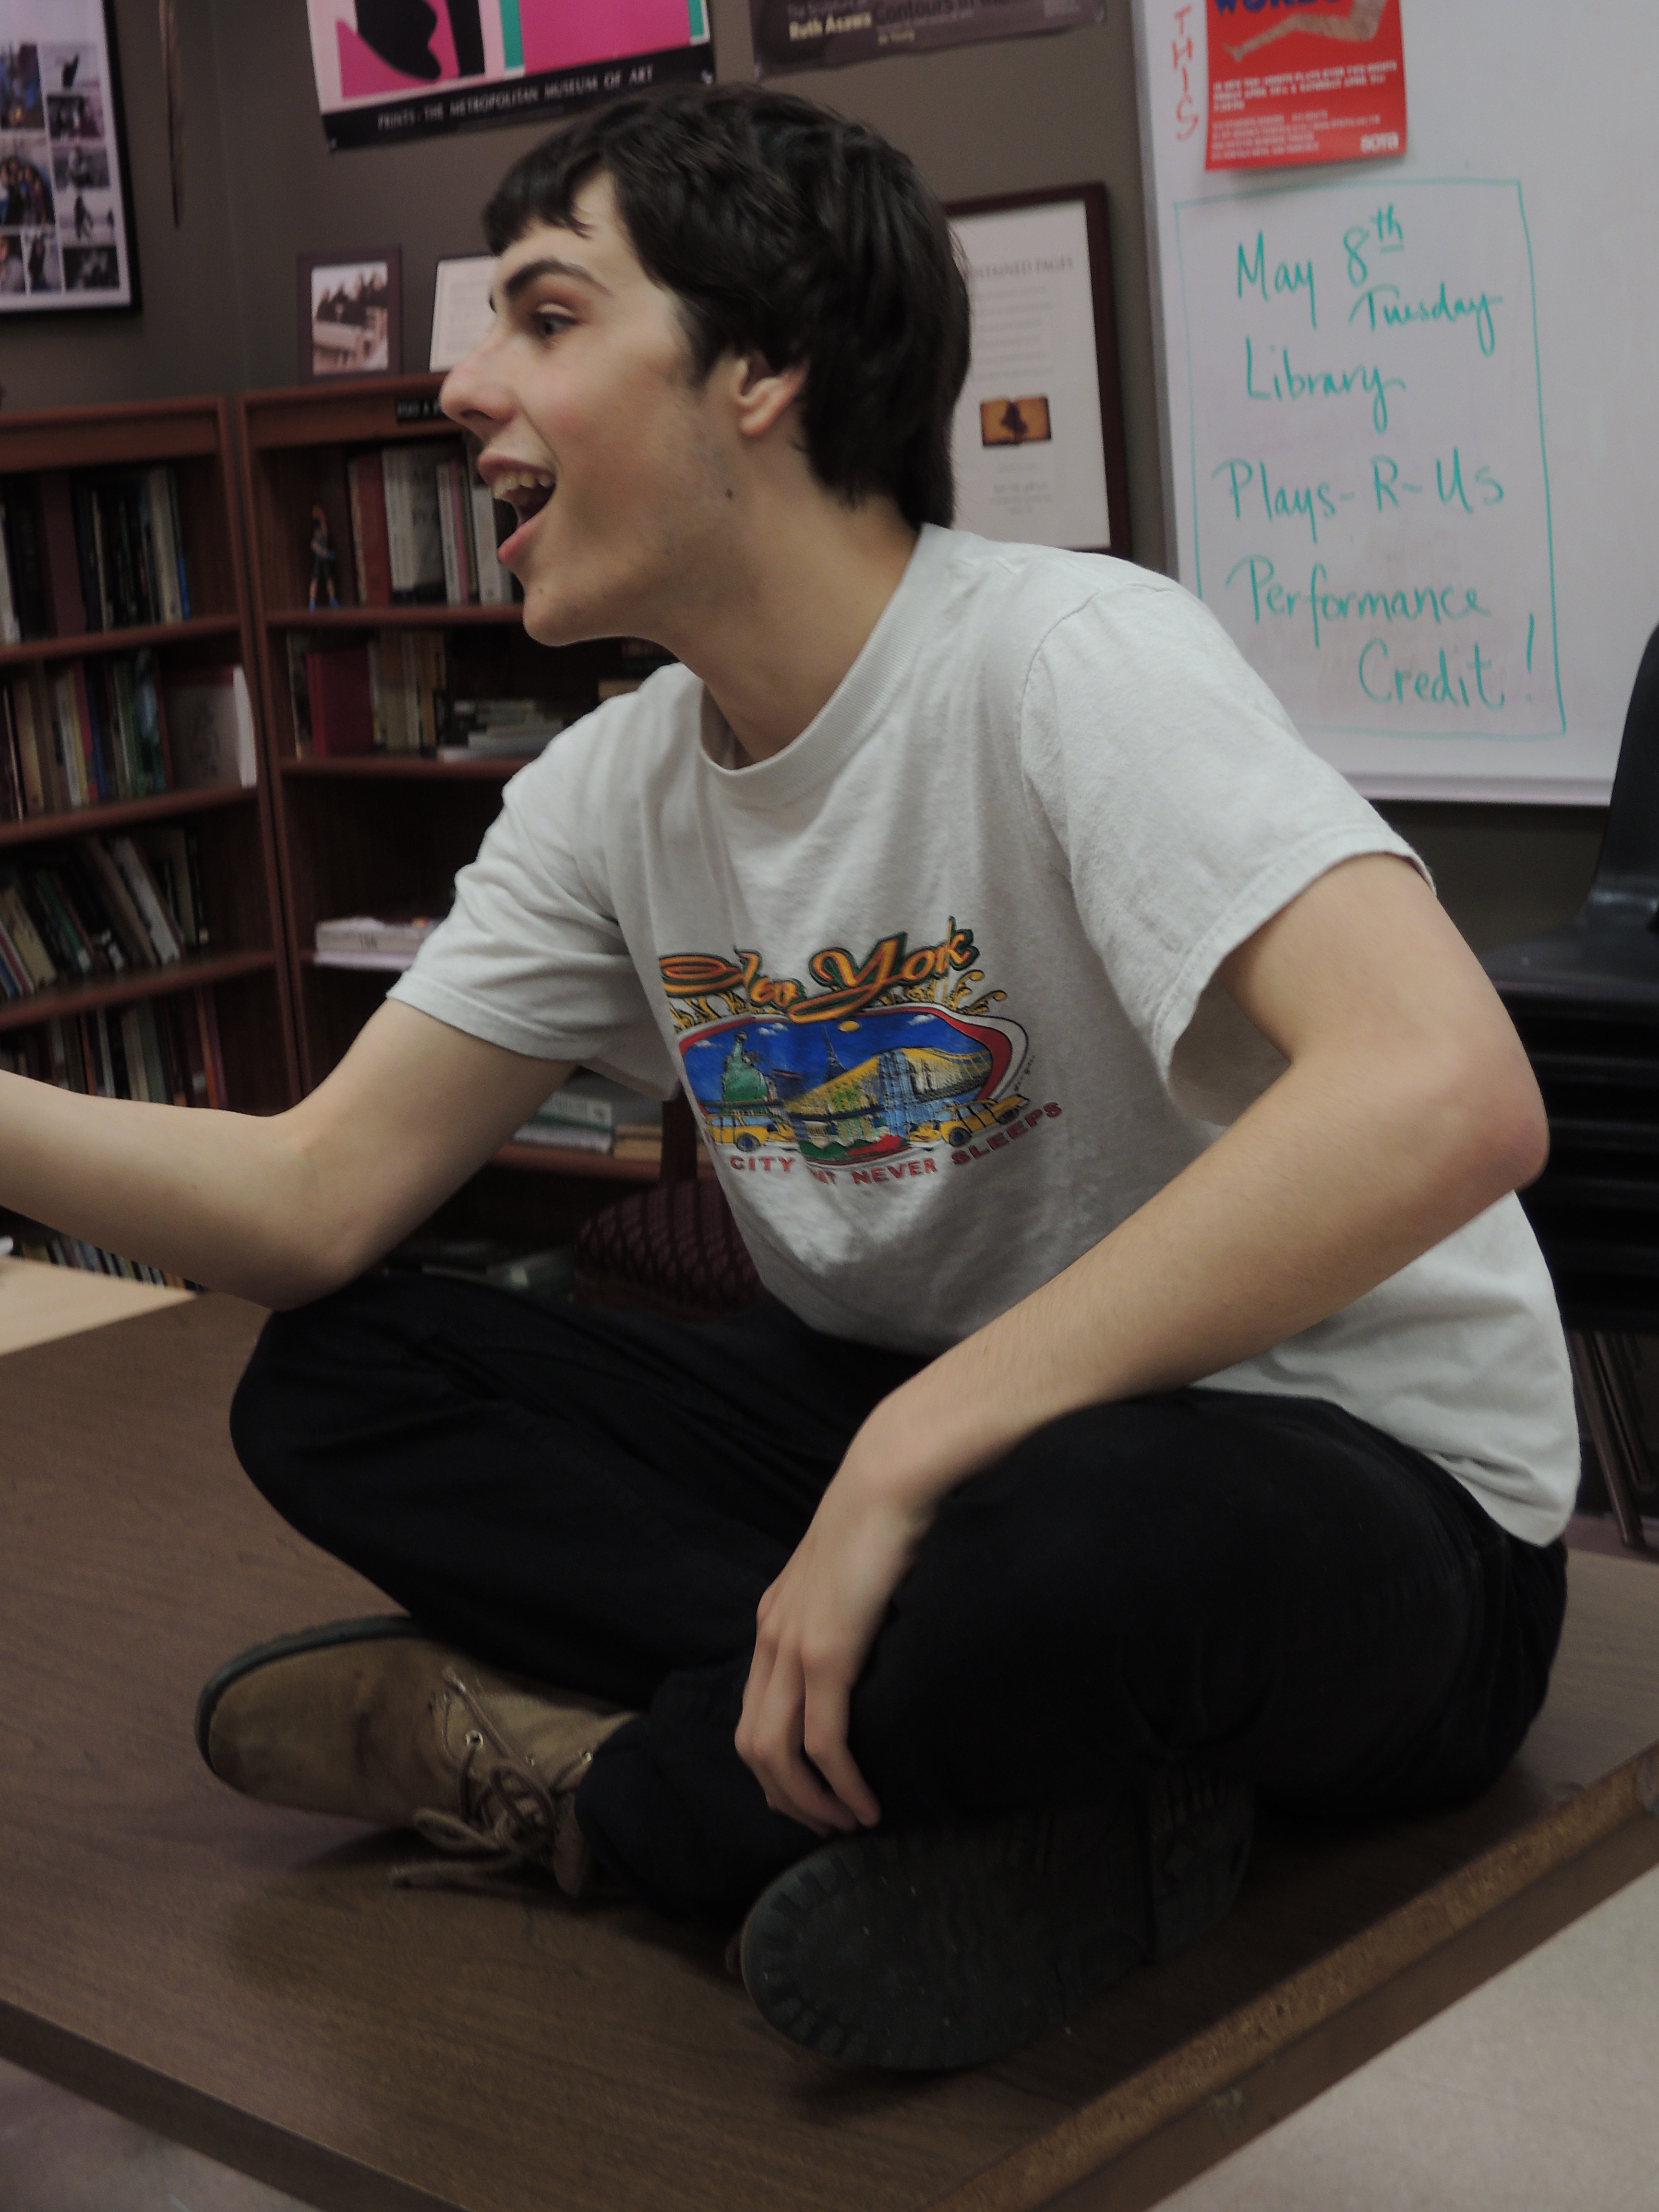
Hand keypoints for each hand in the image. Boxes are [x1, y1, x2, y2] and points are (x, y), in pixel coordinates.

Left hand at [736, 1455, 935, 1835]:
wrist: (892, 1475)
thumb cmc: (888, 1515)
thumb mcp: (854, 1572)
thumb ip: (849, 1608)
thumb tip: (875, 1637)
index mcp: (776, 1618)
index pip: (755, 1711)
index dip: (777, 1765)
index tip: (813, 1794)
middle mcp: (772, 1636)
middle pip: (753, 1745)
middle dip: (785, 1797)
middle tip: (827, 1826)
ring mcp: (794, 1647)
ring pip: (779, 1754)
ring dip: (810, 1802)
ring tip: (847, 1824)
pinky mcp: (828, 1652)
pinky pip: (823, 1740)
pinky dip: (842, 1782)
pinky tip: (867, 1804)